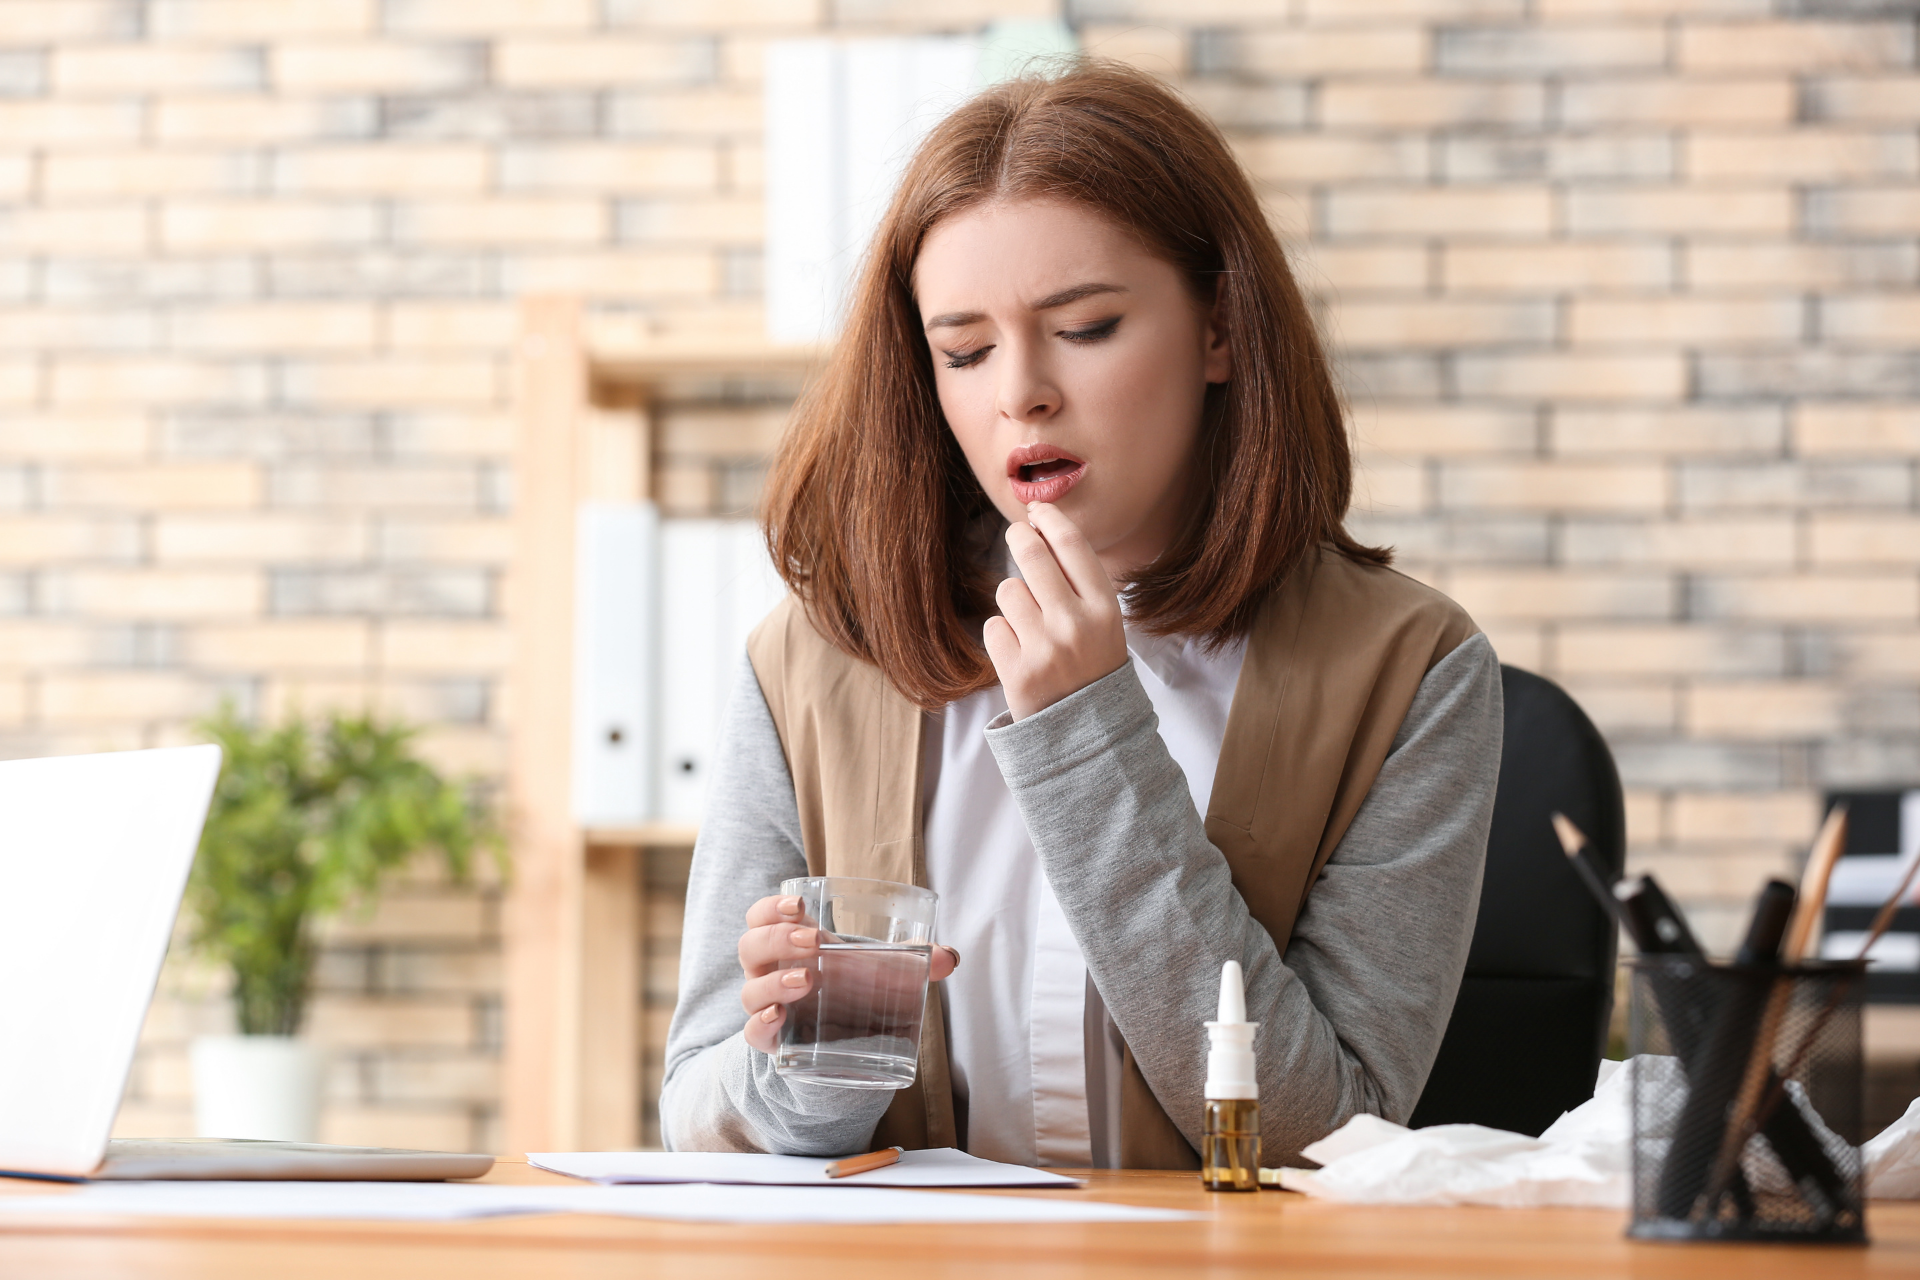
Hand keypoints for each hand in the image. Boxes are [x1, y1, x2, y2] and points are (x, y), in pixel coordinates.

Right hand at [738, 894, 958, 1053]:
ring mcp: (767, 1006)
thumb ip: (910, 961)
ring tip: (805, 981)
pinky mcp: (772, 1041)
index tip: (799, 906)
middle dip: (778, 939)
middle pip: (751, 946)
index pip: (762, 916)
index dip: (771, 907)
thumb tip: (949, 958)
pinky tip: (778, 1018)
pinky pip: (752, 1034)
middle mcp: (769, 971)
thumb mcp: (874, 969)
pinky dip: (761, 1025)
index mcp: (789, 943)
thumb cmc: (848, 988)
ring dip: (772, 983)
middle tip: (812, 942)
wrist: (835, 1040)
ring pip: (749, 990)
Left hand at [982, 502, 1128, 720]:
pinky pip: (993, 626)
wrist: (1089, 732)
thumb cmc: (1092, 666)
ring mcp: (1045, 649)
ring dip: (1014, 601)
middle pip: (1031, 555)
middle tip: (1018, 535)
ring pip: (1008, 590)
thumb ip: (1077, 581)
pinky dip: (1002, 635)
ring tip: (1032, 626)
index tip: (1037, 510)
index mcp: (1105, 609)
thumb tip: (1039, 528)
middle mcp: (1076, 625)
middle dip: (1019, 537)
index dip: (1050, 519)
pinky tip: (1021, 652)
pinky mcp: (1017, 672)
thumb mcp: (1103, 623)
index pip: (1072, 545)